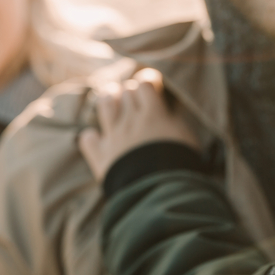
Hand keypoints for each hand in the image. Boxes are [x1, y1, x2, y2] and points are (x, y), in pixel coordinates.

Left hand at [78, 68, 199, 181]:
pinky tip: (98, 139)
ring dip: (108, 100)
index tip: (153, 89)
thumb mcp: (187, 135)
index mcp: (153, 113)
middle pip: (125, 92)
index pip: (145, 83)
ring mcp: (113, 136)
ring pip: (104, 104)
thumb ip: (176, 117)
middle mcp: (130, 120)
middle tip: (136, 101)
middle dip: (130, 92)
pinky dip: (91, 137)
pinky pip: (87, 139)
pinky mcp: (100, 156)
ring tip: (113, 104)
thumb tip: (170, 107)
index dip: (148, 82)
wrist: (159, 191)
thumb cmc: (179, 163)